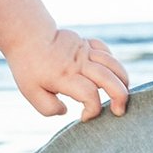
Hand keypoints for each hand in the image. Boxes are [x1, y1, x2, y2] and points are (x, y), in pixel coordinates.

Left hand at [6, 29, 131, 120]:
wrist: (28, 36)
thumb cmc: (29, 67)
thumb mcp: (31, 93)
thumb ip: (48, 108)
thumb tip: (66, 111)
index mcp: (64, 77)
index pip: (89, 94)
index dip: (93, 110)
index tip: (84, 117)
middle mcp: (78, 63)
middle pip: (108, 78)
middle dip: (120, 97)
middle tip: (119, 112)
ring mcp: (84, 51)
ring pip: (113, 64)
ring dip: (123, 80)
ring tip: (123, 94)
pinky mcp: (87, 43)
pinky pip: (106, 52)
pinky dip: (113, 64)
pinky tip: (112, 75)